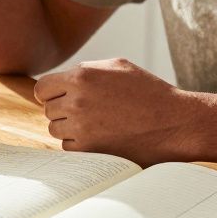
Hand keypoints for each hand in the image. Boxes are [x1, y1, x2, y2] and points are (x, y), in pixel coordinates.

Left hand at [33, 58, 201, 164]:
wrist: (174, 122)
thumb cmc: (148, 92)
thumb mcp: (117, 67)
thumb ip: (85, 70)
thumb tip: (60, 80)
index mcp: (81, 76)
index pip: (42, 88)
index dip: (51, 93)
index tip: (61, 97)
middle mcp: (77, 101)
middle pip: (48, 110)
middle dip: (63, 110)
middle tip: (87, 111)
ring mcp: (82, 128)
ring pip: (56, 130)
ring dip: (69, 128)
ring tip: (95, 123)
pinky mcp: (90, 150)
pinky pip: (68, 147)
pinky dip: (79, 144)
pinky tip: (100, 137)